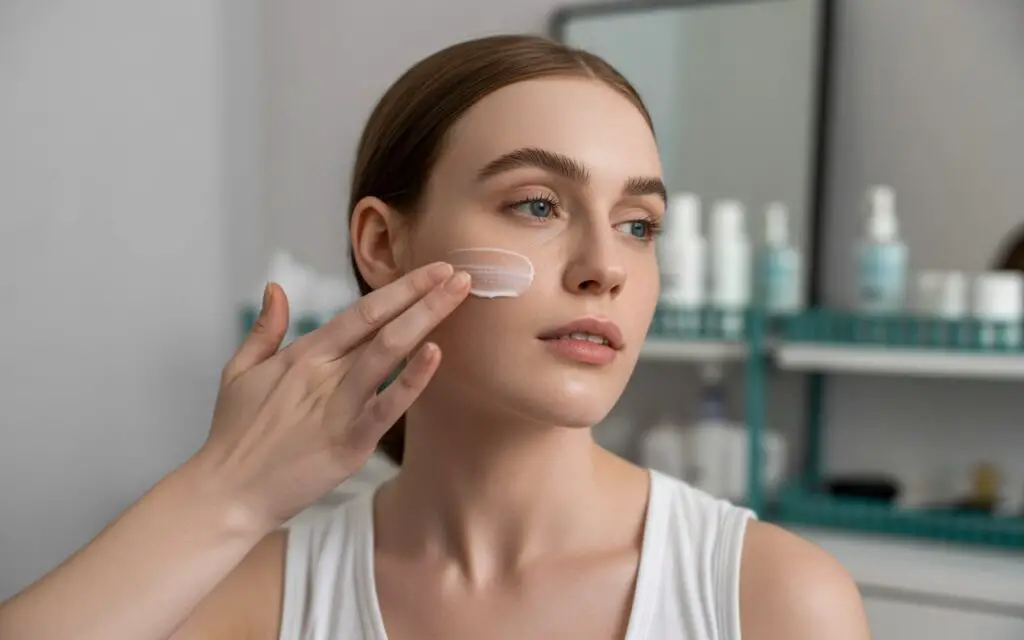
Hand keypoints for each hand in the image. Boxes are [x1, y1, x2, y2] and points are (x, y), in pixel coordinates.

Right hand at [195, 262, 469, 533]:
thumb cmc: (234, 435)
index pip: (361, 311)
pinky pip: (385, 407)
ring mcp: (337, 407)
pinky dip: (411, 379)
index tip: (433, 269)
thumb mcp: (239, 372)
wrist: (225, 493)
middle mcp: (323, 373)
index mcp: (304, 355)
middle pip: (382, 323)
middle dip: (423, 294)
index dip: (400, 288)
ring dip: (425, 318)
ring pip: (388, 352)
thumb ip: (263, 330)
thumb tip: (275, 288)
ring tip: (456, 294)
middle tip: (458, 271)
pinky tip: (435, 353)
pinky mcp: (347, 444)